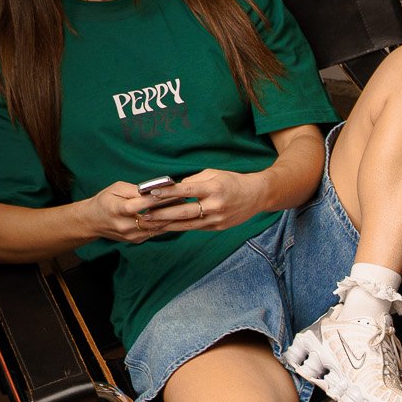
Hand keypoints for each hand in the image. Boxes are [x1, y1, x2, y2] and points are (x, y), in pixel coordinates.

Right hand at [84, 179, 176, 244]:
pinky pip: (155, 232)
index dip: (154, 199)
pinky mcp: (136, 240)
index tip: (169, 192)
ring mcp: (131, 235)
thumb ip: (134, 190)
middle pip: (151, 219)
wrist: (93, 221)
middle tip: (183, 201)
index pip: (138, 205)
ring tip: (183, 209)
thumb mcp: (116, 189)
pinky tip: (175, 217)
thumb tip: (154, 190)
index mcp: (116, 209)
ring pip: (156, 228)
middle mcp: (124, 225)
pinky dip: (165, 224)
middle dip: (168, 210)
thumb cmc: (105, 201)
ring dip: (170, 219)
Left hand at [136, 169, 267, 233]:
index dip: (168, 193)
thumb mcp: (214, 173)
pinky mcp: (218, 227)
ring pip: (187, 224)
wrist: (257, 195)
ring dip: (167, 224)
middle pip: (184, 212)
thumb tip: (175, 189)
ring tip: (151, 224)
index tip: (151, 194)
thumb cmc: (233, 181)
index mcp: (214, 189)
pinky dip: (180, 227)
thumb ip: (194, 181)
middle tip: (144, 215)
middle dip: (162, 214)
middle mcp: (215, 206)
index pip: (186, 191)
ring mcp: (217, 219)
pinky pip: (196, 227)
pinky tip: (167, 226)